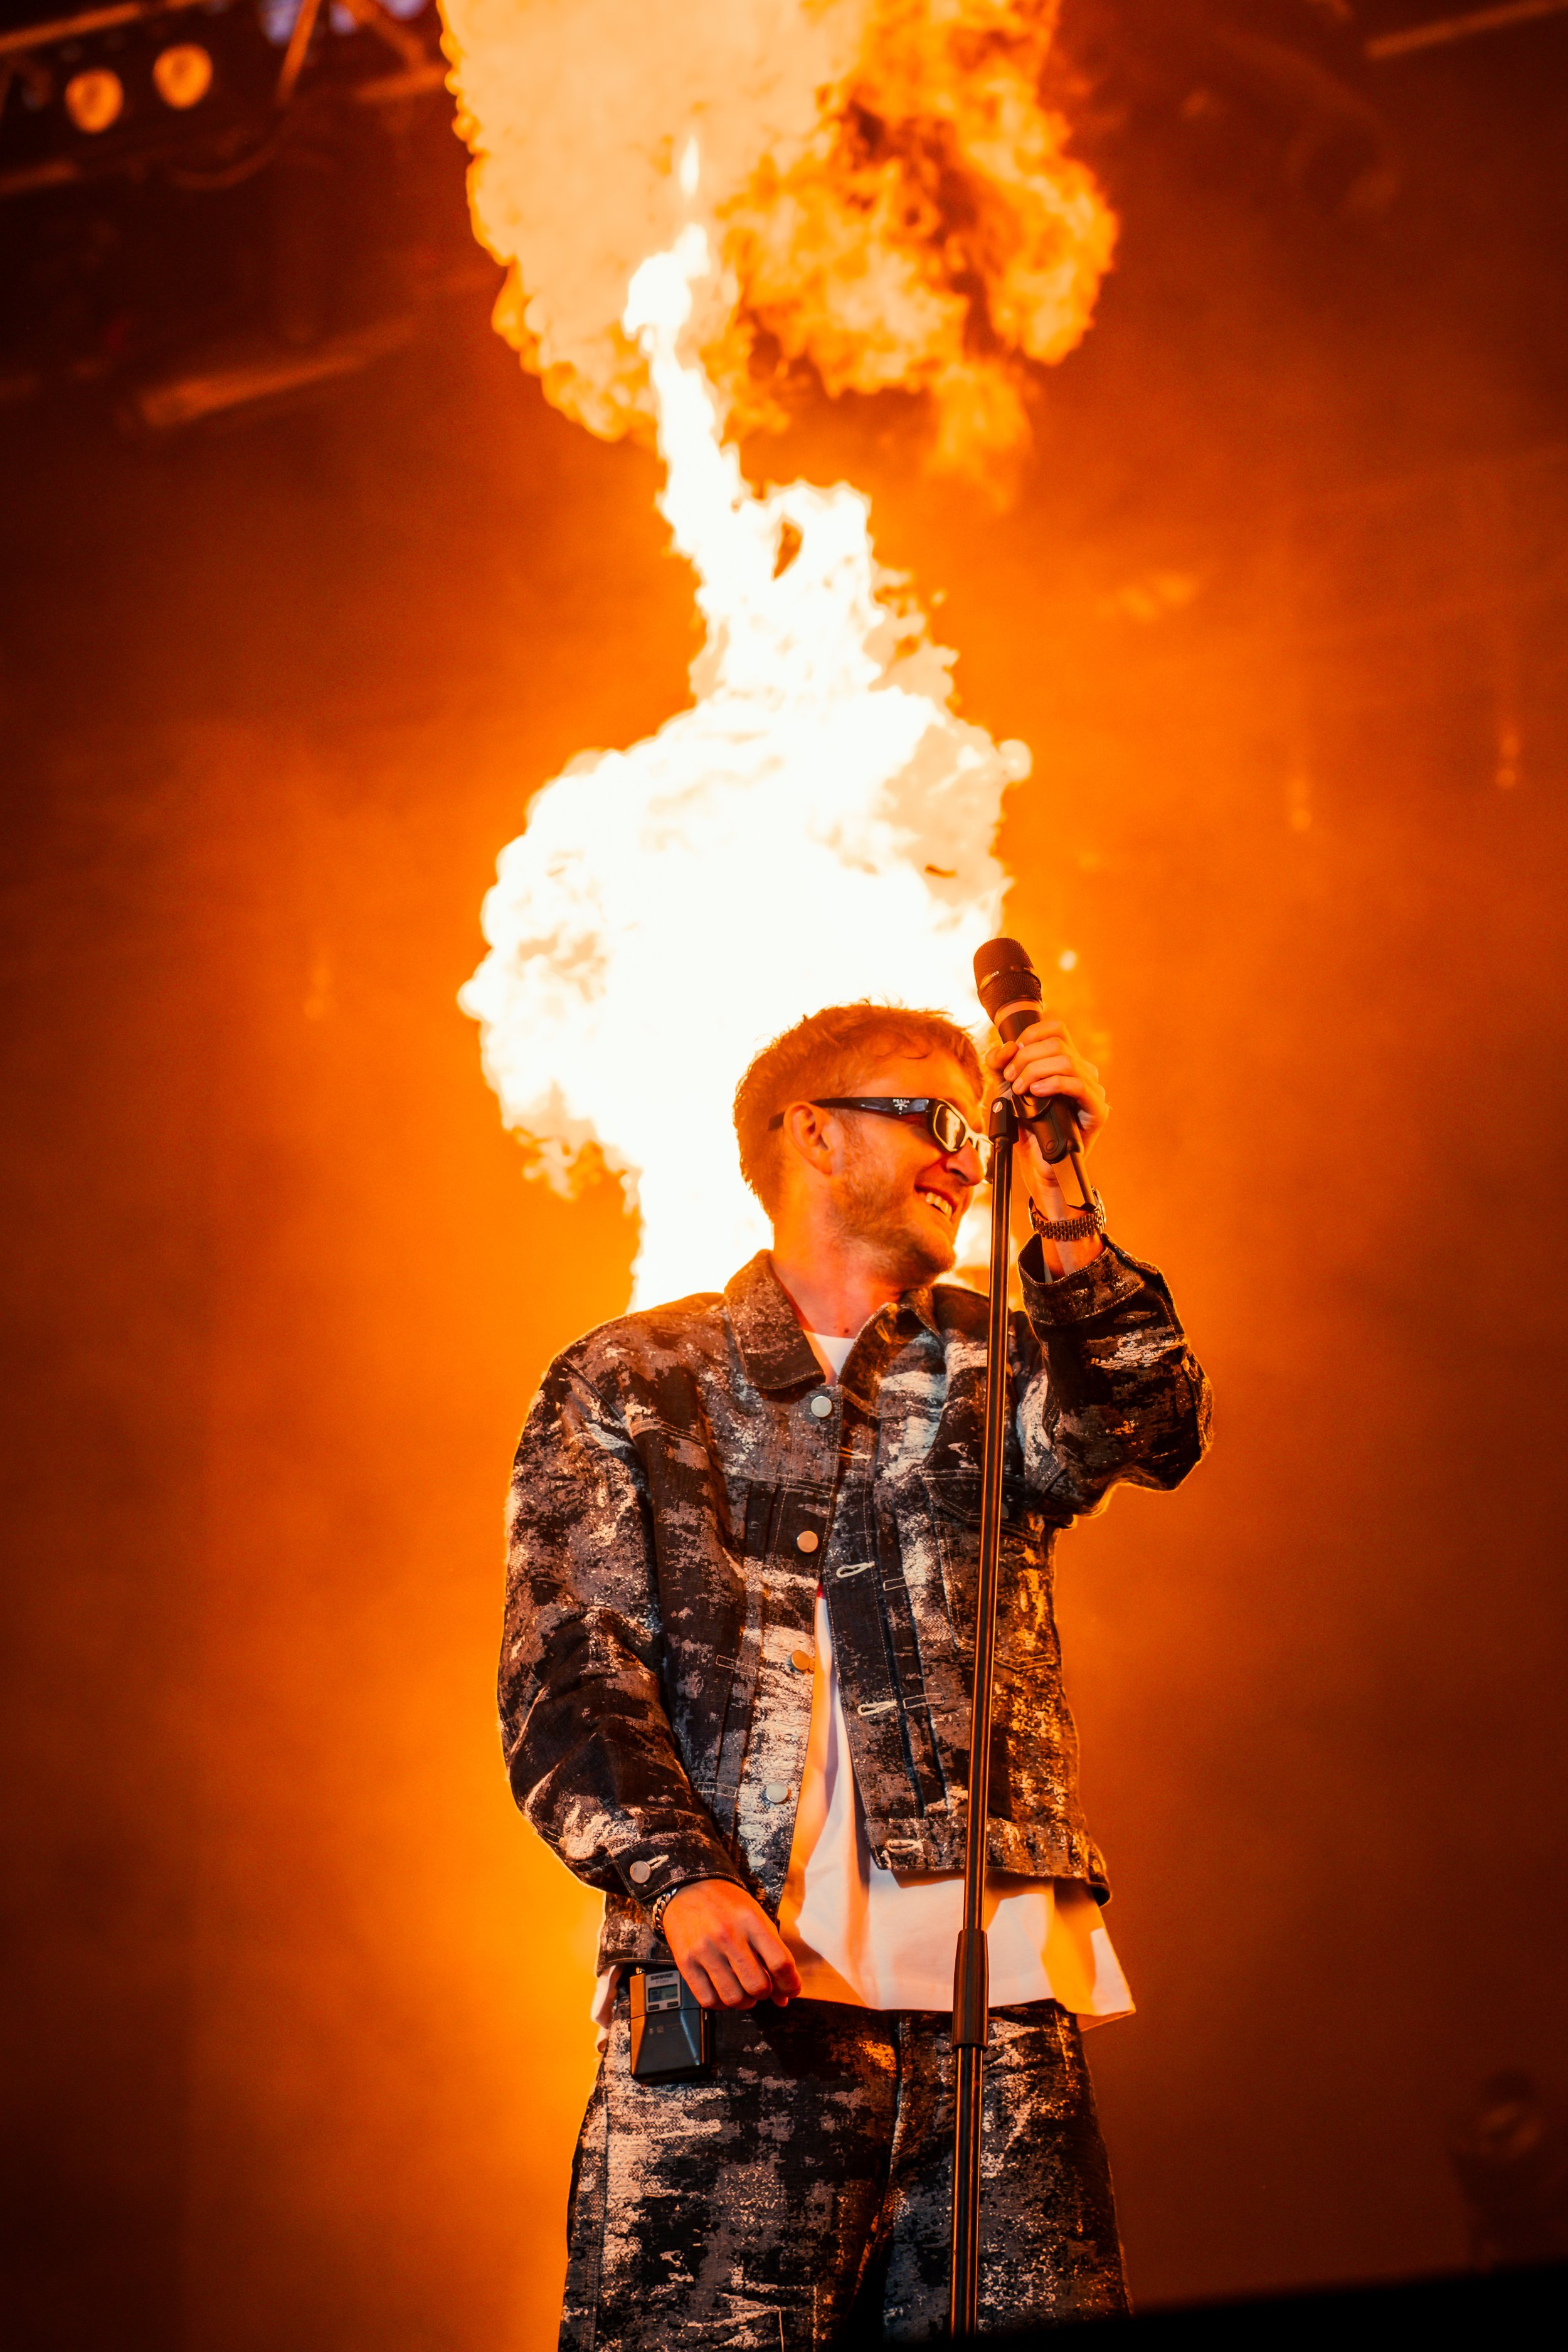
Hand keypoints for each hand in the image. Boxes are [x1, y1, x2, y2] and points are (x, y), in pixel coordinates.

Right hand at [661, 1878, 801, 2009]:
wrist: (688, 1888)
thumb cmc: (728, 1905)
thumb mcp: (756, 1917)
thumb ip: (772, 1953)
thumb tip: (783, 1998)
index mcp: (751, 1920)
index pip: (780, 1963)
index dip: (790, 1984)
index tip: (790, 1991)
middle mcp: (728, 1935)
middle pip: (758, 1985)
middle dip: (765, 1993)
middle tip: (761, 1986)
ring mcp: (705, 1950)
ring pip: (734, 1998)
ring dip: (744, 2001)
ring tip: (743, 1991)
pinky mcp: (685, 1962)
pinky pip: (708, 1999)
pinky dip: (721, 2004)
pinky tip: (723, 1993)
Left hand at [983, 1015, 1108, 1149]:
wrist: (1037, 1164)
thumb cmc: (1026, 1127)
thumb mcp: (1005, 1090)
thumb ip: (999, 1065)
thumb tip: (1007, 1047)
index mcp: (1066, 1062)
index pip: (1056, 1029)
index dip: (1031, 1035)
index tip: (1012, 1055)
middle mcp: (1083, 1071)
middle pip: (1057, 1044)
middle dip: (1026, 1057)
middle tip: (1010, 1078)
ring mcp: (1093, 1090)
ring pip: (1067, 1061)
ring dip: (1035, 1071)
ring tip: (1020, 1088)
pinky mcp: (1097, 1110)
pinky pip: (1078, 1085)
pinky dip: (1053, 1084)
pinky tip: (1037, 1092)